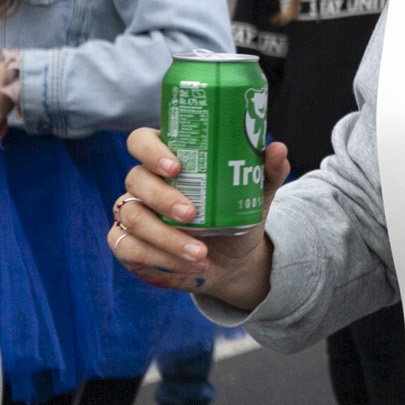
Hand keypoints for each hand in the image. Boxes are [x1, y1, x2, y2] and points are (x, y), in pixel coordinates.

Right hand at [109, 128, 290, 310]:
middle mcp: (144, 183)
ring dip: (166, 237)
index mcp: (167, 159)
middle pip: (136, 179)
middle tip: (191, 214)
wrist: (233, 260)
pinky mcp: (127, 243)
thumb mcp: (254, 194)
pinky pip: (129, 247)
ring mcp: (131, 212)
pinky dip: (159, 258)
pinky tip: (187, 263)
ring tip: (200, 252)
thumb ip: (266, 171)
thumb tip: (277, 148)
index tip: (176, 167)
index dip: (152, 150)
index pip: (142, 141)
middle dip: (162, 197)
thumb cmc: (235, 214)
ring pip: (134, 217)